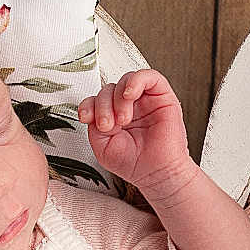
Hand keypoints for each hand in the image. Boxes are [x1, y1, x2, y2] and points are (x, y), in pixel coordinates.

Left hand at [78, 69, 193, 199]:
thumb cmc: (133, 163)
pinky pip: (149, 76)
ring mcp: (145, 100)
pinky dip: (135, 82)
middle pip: (108, 89)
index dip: (89, 105)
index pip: (96, 99)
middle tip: (109, 126)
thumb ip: (94, 124)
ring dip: (118, 99)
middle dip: (103, 106)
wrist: (156, 174)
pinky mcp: (163, 96)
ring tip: (122, 120)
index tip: (87, 118)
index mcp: (113, 116)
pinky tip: (129, 95)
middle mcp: (129, 106)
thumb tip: (95, 109)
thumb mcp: (102, 145)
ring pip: (126, 81)